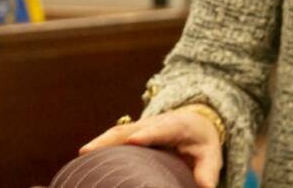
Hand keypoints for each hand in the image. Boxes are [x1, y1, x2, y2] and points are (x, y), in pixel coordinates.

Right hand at [80, 107, 223, 187]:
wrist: (198, 121)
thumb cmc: (202, 142)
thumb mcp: (211, 154)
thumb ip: (207, 171)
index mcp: (177, 125)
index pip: (161, 129)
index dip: (148, 134)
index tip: (134, 140)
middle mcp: (156, 122)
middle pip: (131, 128)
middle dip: (111, 138)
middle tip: (90, 150)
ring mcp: (142, 126)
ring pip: (119, 131)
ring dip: (101, 141)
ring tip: (82, 154)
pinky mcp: (133, 133)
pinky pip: (115, 137)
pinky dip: (101, 145)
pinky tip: (85, 157)